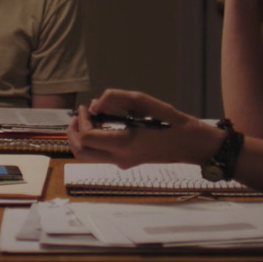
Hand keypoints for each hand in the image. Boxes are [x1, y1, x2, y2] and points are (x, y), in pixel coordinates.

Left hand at [66, 89, 222, 168]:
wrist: (189, 143)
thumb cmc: (170, 121)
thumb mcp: (144, 101)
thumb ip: (116, 98)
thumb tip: (96, 104)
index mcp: (123, 144)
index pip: (87, 136)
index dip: (80, 120)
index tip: (85, 107)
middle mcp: (119, 158)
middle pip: (81, 151)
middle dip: (73, 132)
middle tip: (77, 116)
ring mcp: (122, 163)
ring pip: (88, 156)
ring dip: (81, 138)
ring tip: (86, 120)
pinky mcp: (126, 163)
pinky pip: (100, 155)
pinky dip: (94, 141)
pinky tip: (102, 125)